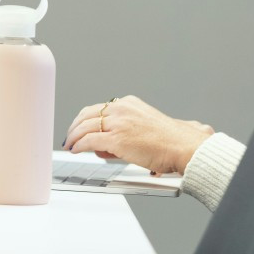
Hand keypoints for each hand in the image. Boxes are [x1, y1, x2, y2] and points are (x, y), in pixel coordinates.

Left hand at [63, 95, 213, 174]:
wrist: (183, 147)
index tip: (81, 127)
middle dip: (75, 127)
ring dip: (73, 137)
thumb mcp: (145, 127)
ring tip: (69, 145)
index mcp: (129, 103)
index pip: (99, 109)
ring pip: (84, 127)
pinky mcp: (116, 139)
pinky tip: (75, 150)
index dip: (86, 120)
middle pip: (87, 114)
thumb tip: (107, 146)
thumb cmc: (171, 142)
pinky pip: (88, 141)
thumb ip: (126, 132)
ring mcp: (118, 123)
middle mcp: (122, 109)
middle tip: (70, 137)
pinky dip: (78, 145)